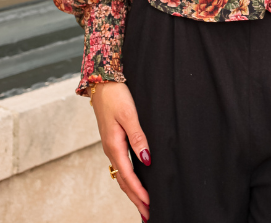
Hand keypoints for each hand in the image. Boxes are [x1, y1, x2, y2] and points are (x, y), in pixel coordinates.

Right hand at [91, 81, 150, 219]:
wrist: (101, 82)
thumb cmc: (116, 96)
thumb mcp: (129, 115)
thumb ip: (138, 137)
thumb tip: (146, 159)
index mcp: (114, 146)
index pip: (128, 176)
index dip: (139, 191)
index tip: (149, 204)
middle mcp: (110, 149)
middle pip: (123, 181)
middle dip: (135, 198)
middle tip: (146, 214)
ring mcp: (110, 146)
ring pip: (121, 175)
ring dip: (131, 191)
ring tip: (141, 204)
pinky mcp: (112, 140)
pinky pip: (120, 166)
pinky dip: (127, 178)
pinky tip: (133, 181)